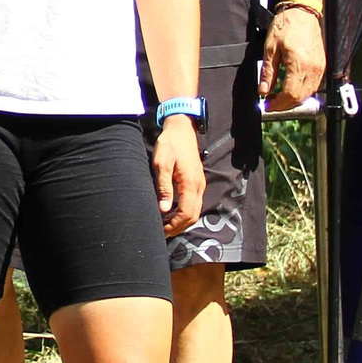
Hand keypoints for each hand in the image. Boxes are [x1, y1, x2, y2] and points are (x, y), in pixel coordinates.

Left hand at [153, 115, 203, 235]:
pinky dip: (184, 213)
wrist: (181, 129)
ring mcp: (199, 185)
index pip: (186, 213)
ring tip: (165, 226)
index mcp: (191, 184)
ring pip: (194, 211)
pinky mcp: (196, 183)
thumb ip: (163, 187)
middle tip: (162, 233)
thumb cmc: (169, 145)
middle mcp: (199, 187)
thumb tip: (164, 209)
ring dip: (181, 221)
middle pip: (193, 216)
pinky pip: (193, 203)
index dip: (175, 225)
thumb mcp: (161, 164)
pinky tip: (171, 213)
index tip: (161, 231)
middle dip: (178, 227)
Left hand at [260, 3, 326, 112]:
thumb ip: (268, 72)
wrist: (302, 12)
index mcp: (299, 64)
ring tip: (279, 97)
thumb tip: (263, 91)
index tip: (267, 105)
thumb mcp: (270, 49)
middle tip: (271, 103)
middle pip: (301, 97)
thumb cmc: (285, 26)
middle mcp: (313, 68)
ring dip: (294, 99)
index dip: (278, 103)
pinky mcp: (322, 64)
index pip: (290, 94)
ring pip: (309, 93)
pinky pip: (314, 85)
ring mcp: (320, 67)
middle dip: (285, 104)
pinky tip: (291, 88)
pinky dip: (302, 91)